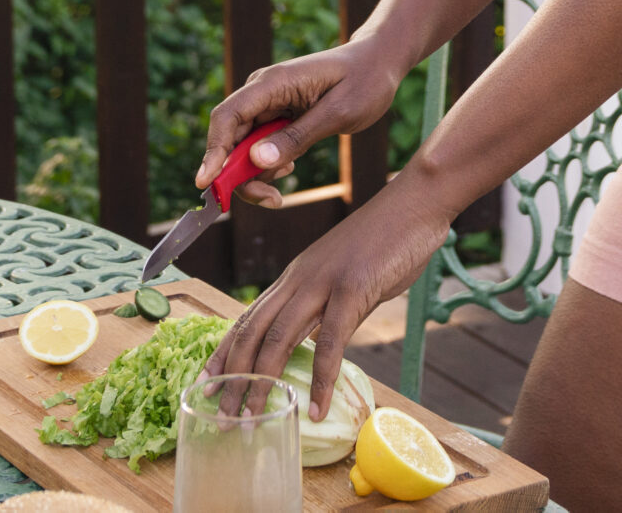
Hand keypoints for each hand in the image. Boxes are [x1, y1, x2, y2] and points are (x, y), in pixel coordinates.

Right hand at [199, 39, 402, 208]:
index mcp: (273, 82)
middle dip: (238, 174)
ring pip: (243, 147)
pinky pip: (259, 146)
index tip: (206, 184)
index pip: (228, 117)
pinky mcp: (278, 116)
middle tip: (270, 199)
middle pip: (231, 137)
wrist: (380, 64)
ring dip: (254, 174)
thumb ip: (297, 137)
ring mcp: (269, 104)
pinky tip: (289, 168)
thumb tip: (256, 161)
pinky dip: (266, 165)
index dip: (213, 151)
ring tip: (282, 188)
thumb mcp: (338, 113)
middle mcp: (263, 92)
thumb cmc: (365, 80)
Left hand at [205, 175, 456, 416]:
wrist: (415, 202)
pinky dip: (320, 378)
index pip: (247, 319)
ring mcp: (322, 283)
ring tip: (254, 419)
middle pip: (252, 333)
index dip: (223, 353)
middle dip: (232, 378)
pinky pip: (330, 340)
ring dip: (262, 383)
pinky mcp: (352, 288)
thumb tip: (322, 339)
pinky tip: (316, 407)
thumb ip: (328, 305)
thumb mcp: (345, 276)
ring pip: (278, 338)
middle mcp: (298, 279)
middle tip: (221, 417)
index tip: (206, 385)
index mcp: (294, 276)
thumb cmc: (386, 240)